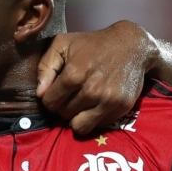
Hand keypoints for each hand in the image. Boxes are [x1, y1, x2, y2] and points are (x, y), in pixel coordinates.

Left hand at [37, 20, 158, 134]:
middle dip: (64, 106)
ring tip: (81, 103)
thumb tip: (40, 93)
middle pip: (64, 114)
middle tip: (72, 94)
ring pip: (80, 126)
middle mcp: (91, 91)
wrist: (132, 46)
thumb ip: (45, 67)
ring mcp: (108, 101)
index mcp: (74, 75)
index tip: (57, 91)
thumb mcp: (62, 44)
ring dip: (77, 117)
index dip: (50, 98)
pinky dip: (95, 117)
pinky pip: (99, 125)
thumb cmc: (92, 44)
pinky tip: (97, 103)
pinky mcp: (122, 107)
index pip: (50, 103)